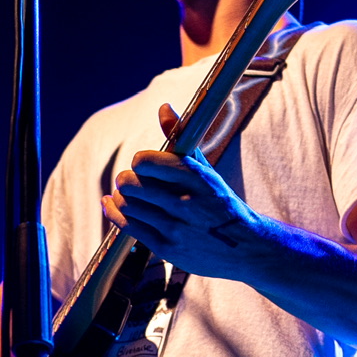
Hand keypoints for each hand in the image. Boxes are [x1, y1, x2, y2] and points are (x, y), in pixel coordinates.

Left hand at [102, 101, 268, 279]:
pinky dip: (115, 212)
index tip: (142, 165)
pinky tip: (111, 204)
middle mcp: (185, 203)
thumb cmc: (220, 202)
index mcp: (196, 177)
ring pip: (128, 205)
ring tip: (127, 195)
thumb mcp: (206, 170)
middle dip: (127, 180)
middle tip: (130, 181)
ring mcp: (176, 228)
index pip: (147, 162)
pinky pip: (128, 226)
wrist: (244, 247)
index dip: (140, 162)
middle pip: (132, 184)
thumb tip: (163, 108)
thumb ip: (182, 139)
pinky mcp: (168, 248)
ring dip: (121, 197)